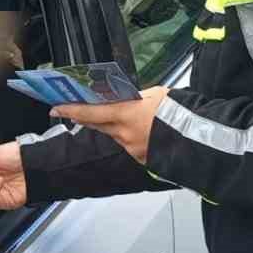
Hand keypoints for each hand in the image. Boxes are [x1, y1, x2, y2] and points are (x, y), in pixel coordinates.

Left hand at [49, 87, 168, 165]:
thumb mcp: (155, 94)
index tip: (55, 108)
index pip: (89, 112)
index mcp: (126, 114)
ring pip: (114, 135)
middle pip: (97, 125)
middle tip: (75, 111)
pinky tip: (142, 131)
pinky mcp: (142, 158)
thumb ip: (136, 98)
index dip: (70, 110)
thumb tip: (128, 100)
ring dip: (113, 127)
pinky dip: (131, 137)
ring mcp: (132, 149)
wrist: (197, 137)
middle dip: (86, 118)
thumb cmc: (179, 112)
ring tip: (126, 117)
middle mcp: (124, 134)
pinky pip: (129, 145)